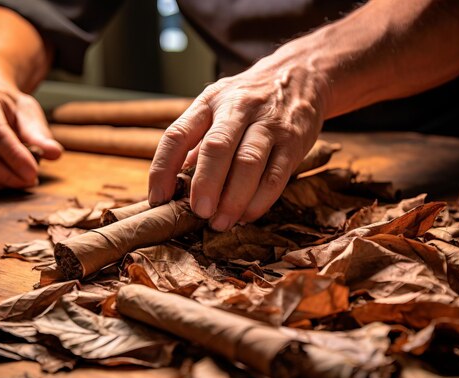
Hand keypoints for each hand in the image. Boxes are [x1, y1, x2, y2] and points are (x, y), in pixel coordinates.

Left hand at [148, 43, 328, 230]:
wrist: (300, 74)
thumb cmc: (250, 99)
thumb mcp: (218, 107)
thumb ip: (197, 142)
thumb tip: (175, 185)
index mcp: (209, 102)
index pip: (177, 134)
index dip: (163, 169)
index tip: (158, 199)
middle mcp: (238, 108)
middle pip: (216, 147)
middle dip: (205, 184)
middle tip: (199, 213)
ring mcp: (269, 123)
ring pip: (248, 163)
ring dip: (233, 199)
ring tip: (222, 222)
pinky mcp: (295, 140)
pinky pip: (276, 175)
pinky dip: (260, 201)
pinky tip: (247, 215)